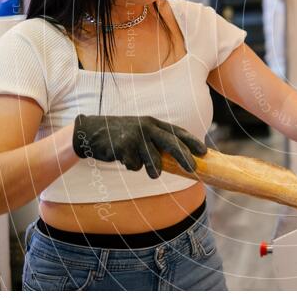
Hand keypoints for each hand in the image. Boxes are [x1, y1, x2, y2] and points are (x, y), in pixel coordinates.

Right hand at [72, 115, 205, 178]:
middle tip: (192, 168)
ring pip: (153, 158)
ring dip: (154, 169)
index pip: (178, 131)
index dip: (192, 141)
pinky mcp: (123, 146)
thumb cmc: (121, 135)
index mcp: (154, 123)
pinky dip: (131, 166)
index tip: (204, 151)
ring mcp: (135, 136)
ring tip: (153, 174)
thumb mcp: (141, 133)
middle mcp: (147, 127)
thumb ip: (157, 142)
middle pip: (171, 142)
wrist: (92, 132)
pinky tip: (123, 159)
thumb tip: (179, 160)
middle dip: (183, 156)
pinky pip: (134, 164)